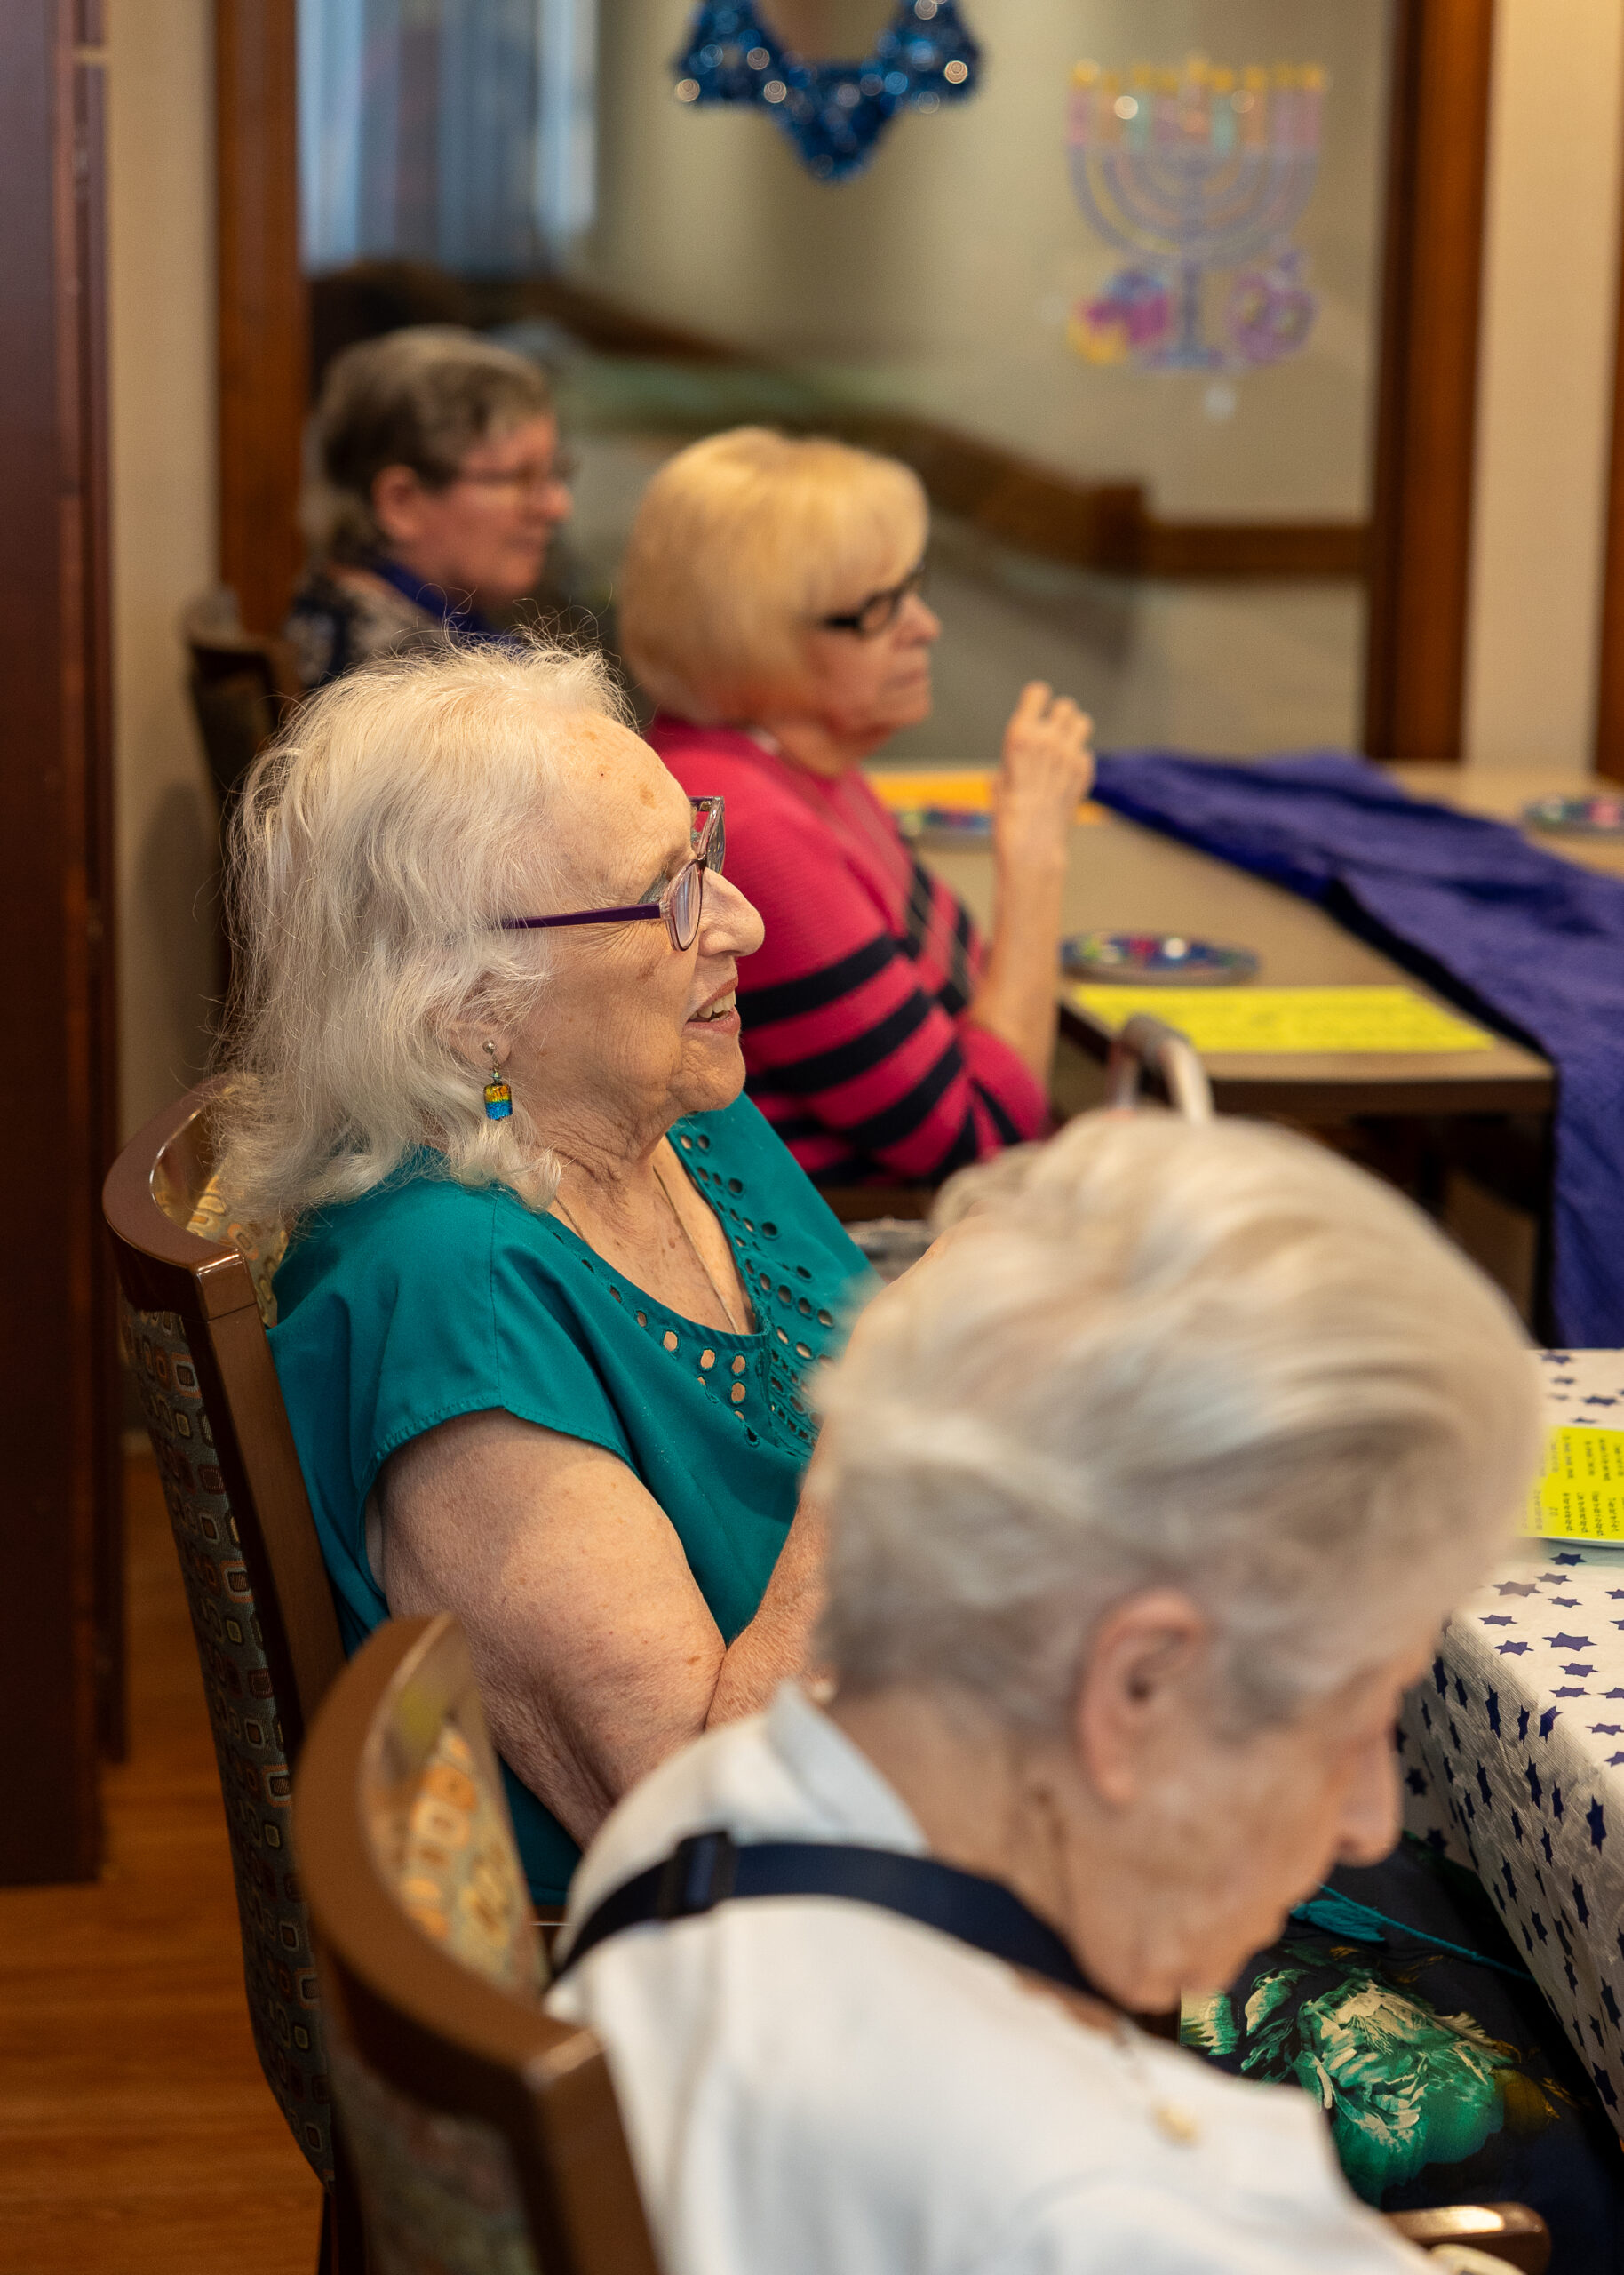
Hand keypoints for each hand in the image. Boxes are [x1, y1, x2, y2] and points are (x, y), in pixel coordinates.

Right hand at [995, 682, 1093, 870]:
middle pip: (1065, 705)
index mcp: (1021, 735)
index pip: (1038, 691)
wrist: (1031, 843)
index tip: (1035, 707)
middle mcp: (1048, 740)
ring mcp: (1070, 755)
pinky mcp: (1085, 771)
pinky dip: (1078, 759)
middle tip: (1051, 731)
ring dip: (1074, 730)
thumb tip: (1027, 743)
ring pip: (1083, 722)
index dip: (1036, 699)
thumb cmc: (1008, 813)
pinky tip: (1065, 775)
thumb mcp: (1000, 774)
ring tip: (1064, 745)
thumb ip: (1018, 752)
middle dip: (1058, 715)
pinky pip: (1086, 752)